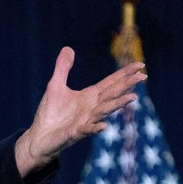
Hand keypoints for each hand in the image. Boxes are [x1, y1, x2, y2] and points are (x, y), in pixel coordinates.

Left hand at [15, 46, 145, 176]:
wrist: (40, 135)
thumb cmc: (50, 112)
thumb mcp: (55, 85)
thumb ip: (63, 68)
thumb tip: (68, 48)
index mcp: (90, 96)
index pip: (111, 83)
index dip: (125, 74)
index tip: (141, 65)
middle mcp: (92, 108)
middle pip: (112, 94)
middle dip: (127, 85)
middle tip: (143, 77)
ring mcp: (86, 121)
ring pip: (104, 111)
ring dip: (117, 104)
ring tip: (132, 98)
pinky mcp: (75, 133)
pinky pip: (87, 130)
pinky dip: (95, 127)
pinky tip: (103, 125)